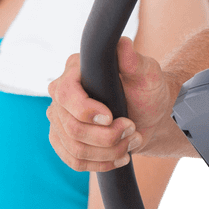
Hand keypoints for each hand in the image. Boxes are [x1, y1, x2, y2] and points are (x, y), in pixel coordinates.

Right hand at [46, 39, 173, 171]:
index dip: (86, 111)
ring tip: (131, 141)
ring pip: (75, 148)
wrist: (149, 114)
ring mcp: (59, 118)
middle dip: (108, 136)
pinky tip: (120, 157)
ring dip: (109, 152)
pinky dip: (101, 164)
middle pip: (72, 128)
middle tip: (132, 129)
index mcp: (75, 70)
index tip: (112, 117)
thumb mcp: (147, 73)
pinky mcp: (63, 140)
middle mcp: (61, 93)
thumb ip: (134, 61)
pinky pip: (74, 161)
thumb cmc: (147, 88)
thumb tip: (123, 44)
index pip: (66, 94)